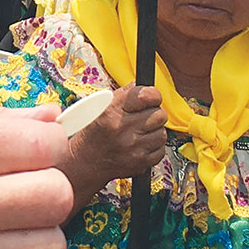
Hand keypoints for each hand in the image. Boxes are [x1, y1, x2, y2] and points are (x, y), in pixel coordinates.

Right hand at [60, 84, 166, 210]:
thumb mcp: (101, 106)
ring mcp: (133, 148)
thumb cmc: (93, 132)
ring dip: (154, 132)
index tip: (151, 97)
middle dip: (154, 114)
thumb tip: (143, 85)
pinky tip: (141, 144)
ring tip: (140, 132)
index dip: (153, 95)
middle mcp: (123, 129)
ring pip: (162, 133)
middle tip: (144, 117)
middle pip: (160, 114)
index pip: (147, 96)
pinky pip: (160, 150)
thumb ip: (124, 94)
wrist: (86, 161)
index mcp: (113, 112)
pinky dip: (153, 147)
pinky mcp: (140, 163)